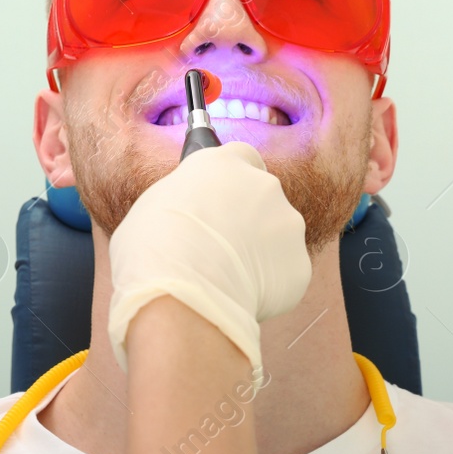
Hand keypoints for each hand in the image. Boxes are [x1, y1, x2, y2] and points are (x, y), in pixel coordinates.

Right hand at [106, 141, 310, 385]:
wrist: (182, 297)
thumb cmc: (152, 250)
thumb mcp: (152, 205)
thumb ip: (182, 198)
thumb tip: (186, 211)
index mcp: (223, 163)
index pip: (240, 156)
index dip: (229, 179)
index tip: (219, 196)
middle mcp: (263, 185)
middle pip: (261, 196)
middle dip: (245, 216)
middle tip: (216, 243)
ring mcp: (288, 225)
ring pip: (276, 234)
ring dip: (259, 249)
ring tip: (224, 274)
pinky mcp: (300, 265)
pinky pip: (284, 271)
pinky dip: (268, 282)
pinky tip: (238, 293)